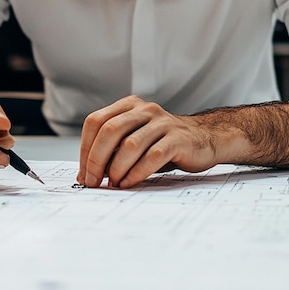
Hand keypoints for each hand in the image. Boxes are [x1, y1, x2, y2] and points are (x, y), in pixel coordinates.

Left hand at [77, 95, 220, 188]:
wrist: (204, 139)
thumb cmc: (164, 143)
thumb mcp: (135, 139)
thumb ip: (112, 150)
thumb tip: (86, 173)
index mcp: (129, 105)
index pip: (96, 122)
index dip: (85, 148)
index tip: (83, 172)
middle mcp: (144, 109)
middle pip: (109, 130)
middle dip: (96, 159)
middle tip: (93, 181)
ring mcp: (162, 122)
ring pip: (129, 144)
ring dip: (116, 169)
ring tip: (113, 184)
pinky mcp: (177, 139)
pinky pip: (152, 156)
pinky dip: (136, 173)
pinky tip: (129, 183)